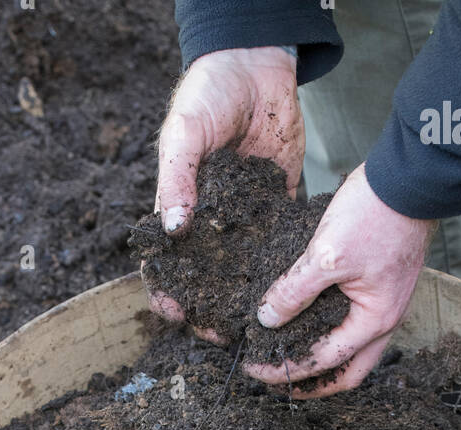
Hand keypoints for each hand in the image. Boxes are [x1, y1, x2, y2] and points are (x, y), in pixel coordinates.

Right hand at [149, 47, 303, 337]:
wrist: (255, 63)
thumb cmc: (207, 93)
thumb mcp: (183, 133)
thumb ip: (176, 181)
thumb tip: (171, 230)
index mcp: (179, 207)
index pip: (165, 264)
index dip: (167, 293)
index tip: (176, 315)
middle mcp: (210, 222)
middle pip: (206, 279)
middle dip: (209, 310)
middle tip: (222, 335)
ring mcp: (244, 218)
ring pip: (242, 271)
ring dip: (248, 300)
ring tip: (259, 327)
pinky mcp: (276, 206)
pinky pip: (279, 244)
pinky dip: (284, 269)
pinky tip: (294, 293)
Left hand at [244, 164, 436, 395]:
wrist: (410, 175)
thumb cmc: (376, 213)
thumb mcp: (325, 255)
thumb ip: (294, 291)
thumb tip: (267, 319)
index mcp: (374, 321)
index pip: (324, 362)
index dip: (287, 371)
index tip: (256, 369)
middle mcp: (386, 320)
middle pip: (349, 372)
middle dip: (316, 383)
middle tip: (283, 384)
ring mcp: (387, 302)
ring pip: (355, 349)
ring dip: (325, 359)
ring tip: (294, 358)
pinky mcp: (382, 284)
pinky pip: (355, 321)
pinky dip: (332, 330)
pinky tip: (311, 321)